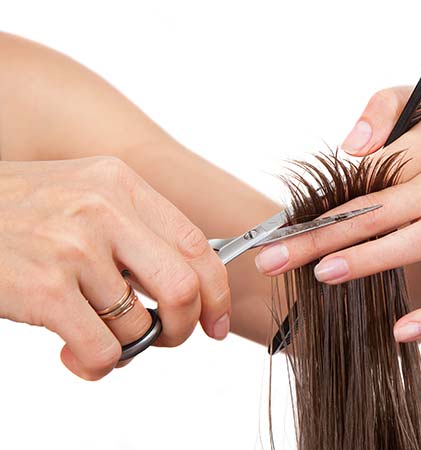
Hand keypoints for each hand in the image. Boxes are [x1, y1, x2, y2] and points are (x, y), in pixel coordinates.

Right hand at [0, 156, 230, 379]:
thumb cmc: (20, 211)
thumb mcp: (86, 195)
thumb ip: (137, 229)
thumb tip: (191, 284)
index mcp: (122, 185)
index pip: (197, 245)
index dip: (216, 292)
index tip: (215, 323)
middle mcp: (102, 210)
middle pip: (183, 288)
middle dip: (182, 327)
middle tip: (164, 338)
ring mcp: (72, 248)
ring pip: (138, 326)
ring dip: (126, 346)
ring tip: (97, 336)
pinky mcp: (43, 288)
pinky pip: (103, 350)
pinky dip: (98, 366)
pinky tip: (74, 353)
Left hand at [254, 86, 420, 341]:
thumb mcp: (416, 107)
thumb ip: (381, 110)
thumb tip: (352, 146)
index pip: (368, 177)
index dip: (324, 201)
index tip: (282, 223)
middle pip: (379, 213)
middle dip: (321, 237)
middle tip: (275, 258)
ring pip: (414, 246)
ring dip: (366, 261)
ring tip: (323, 275)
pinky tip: (400, 332)